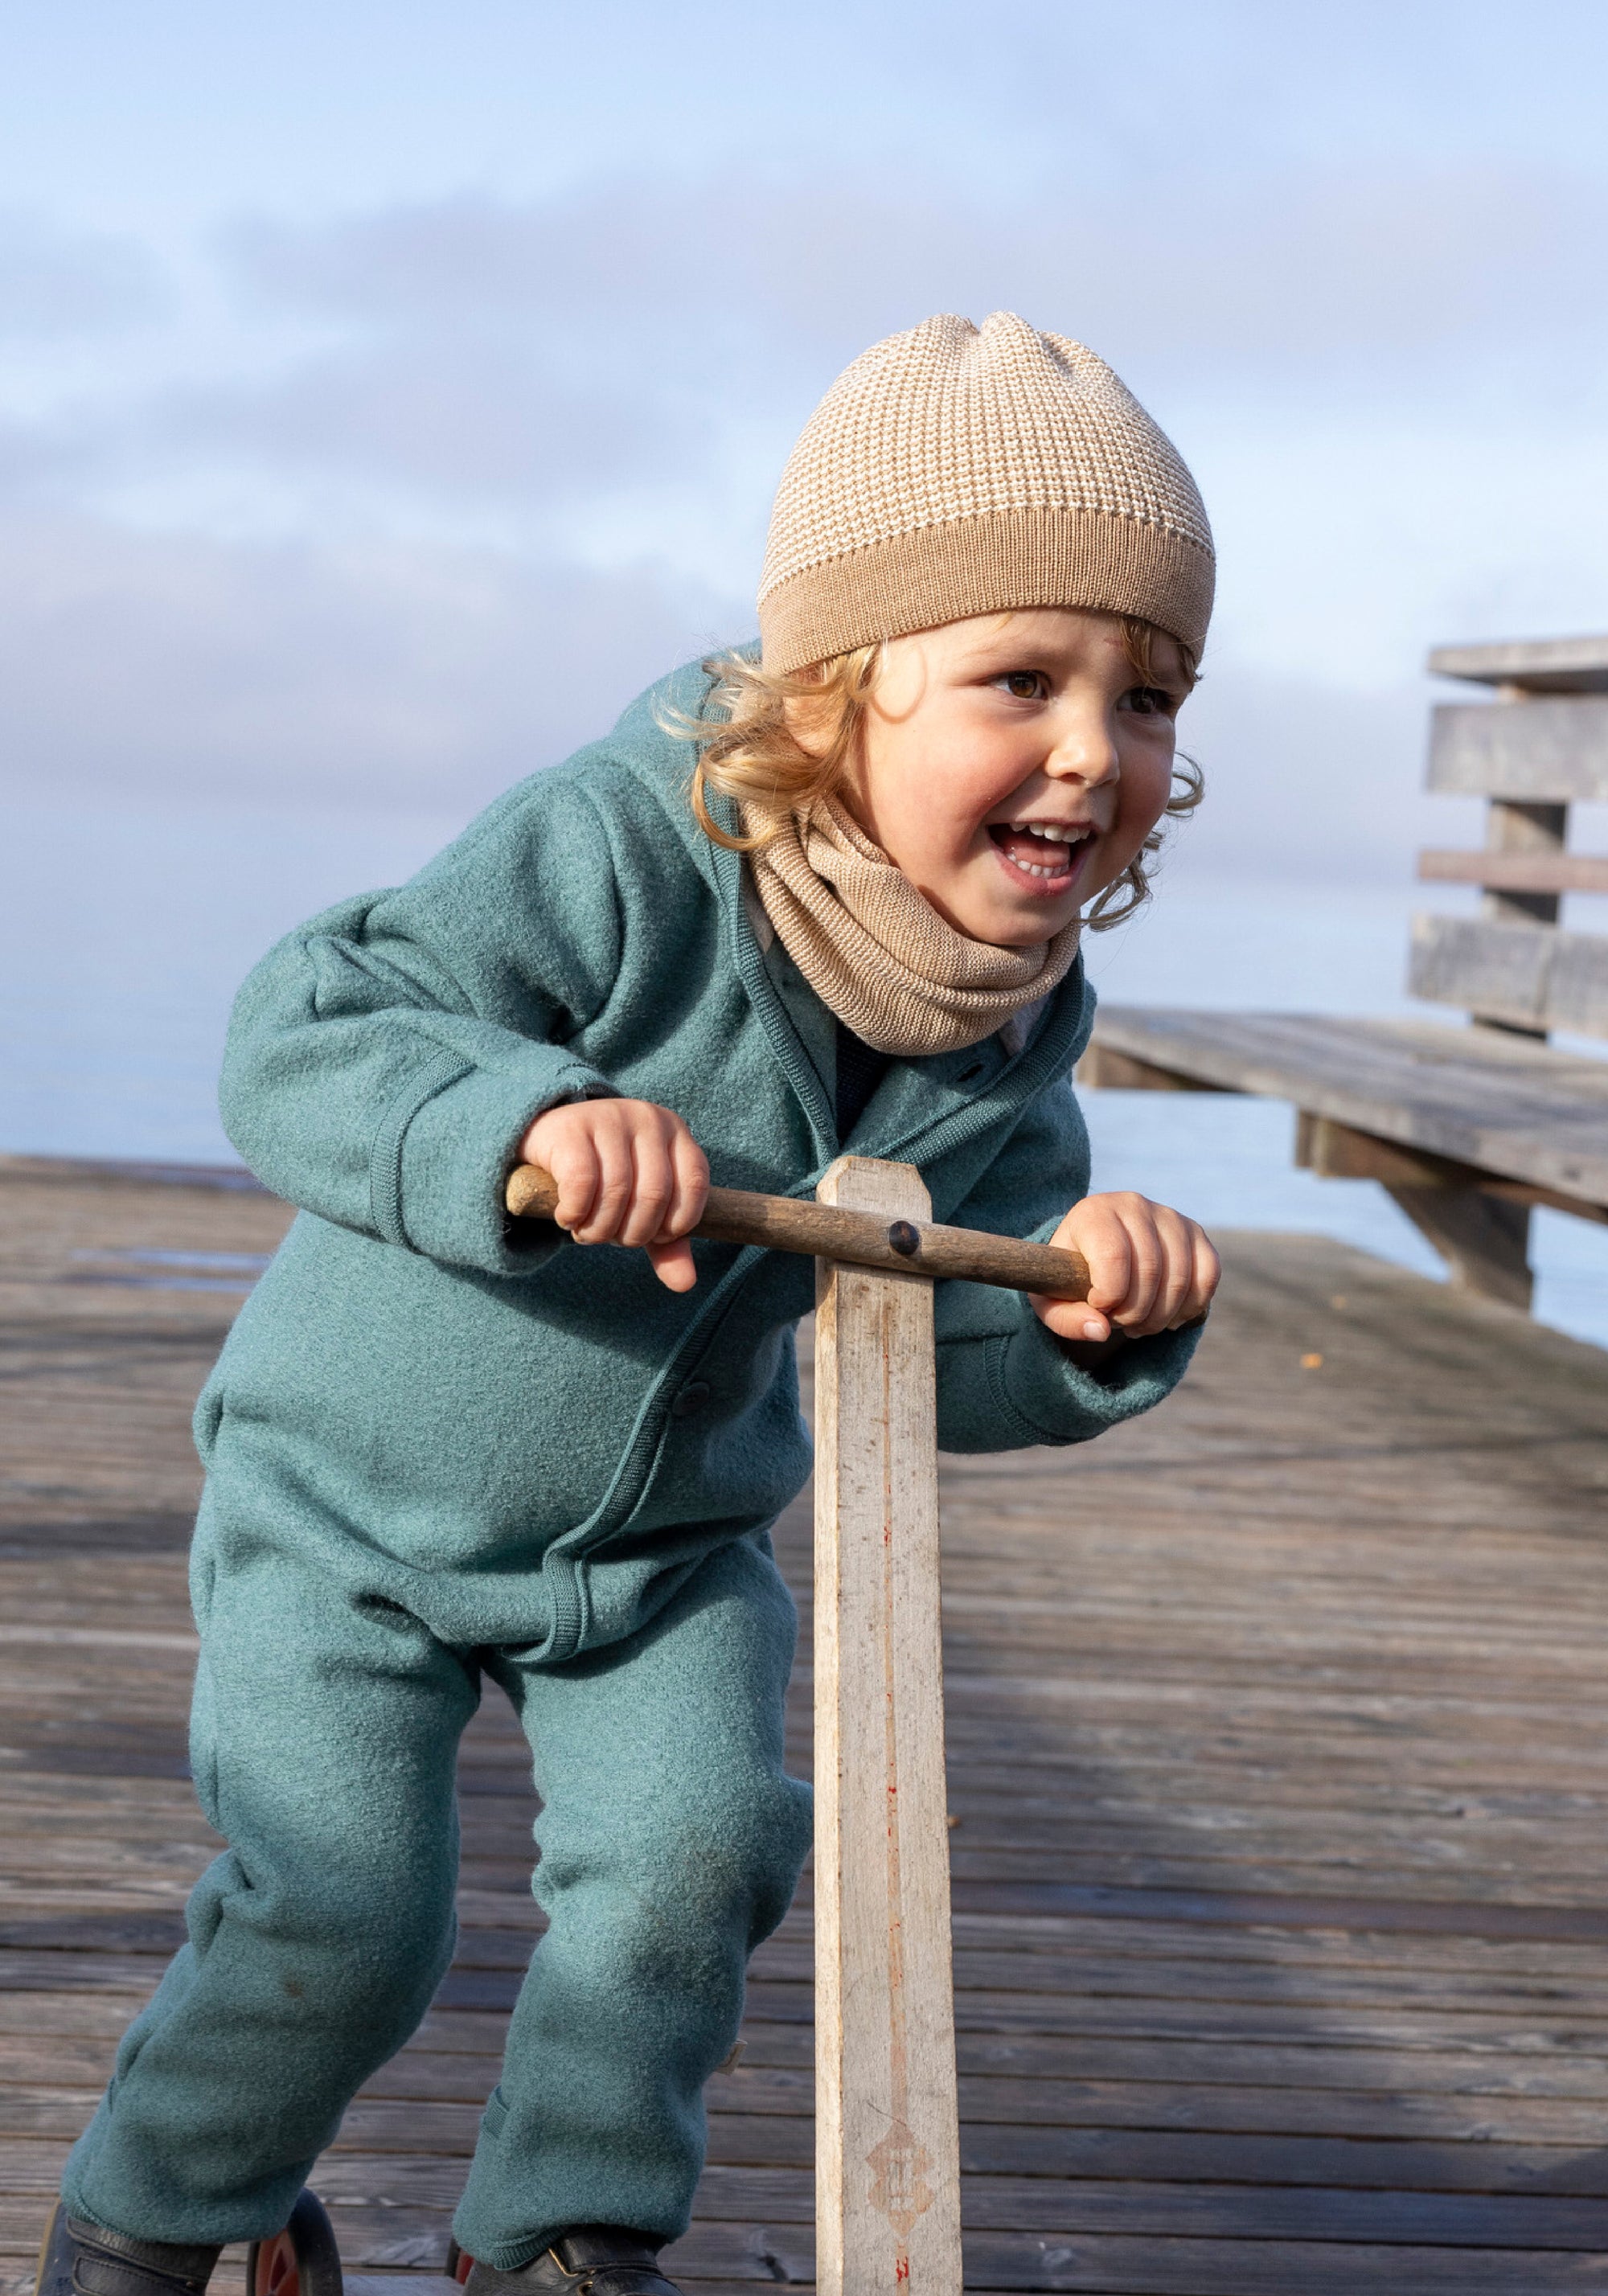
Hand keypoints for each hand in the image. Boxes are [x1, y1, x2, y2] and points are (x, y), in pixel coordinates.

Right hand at [520, 1100, 708, 1292]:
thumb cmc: (605, 1177)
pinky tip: (568, 1218)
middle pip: (654, 1194)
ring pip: (617, 1191)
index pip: (694, 1185)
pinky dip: (575, 1213)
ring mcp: (609, 1117)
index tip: (651, 1236)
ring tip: (588, 1233)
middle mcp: (647, 1119)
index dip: (675, 1224)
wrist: (549, 1141)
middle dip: (632, 1233)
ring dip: (600, 1229)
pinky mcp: (571, 1128)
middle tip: (612, 1238)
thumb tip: (685, 1284)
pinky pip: (581, 1182)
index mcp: (675, 1132)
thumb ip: (666, 1242)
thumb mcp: (641, 1206)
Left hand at [1031, 1191, 1218, 1343]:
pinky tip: (1168, 1316)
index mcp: (1094, 1212)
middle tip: (1120, 1322)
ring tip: (1139, 1323)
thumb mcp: (1052, 1301)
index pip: (1113, 1257)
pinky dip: (1190, 1307)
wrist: (1096, 1254)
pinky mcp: (1195, 1233)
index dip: (1108, 1297)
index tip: (1099, 1306)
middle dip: (1135, 1313)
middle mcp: (1133, 1204)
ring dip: (1160, 1316)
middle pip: (1149, 1272)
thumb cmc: (1070, 1278)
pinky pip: (1208, 1276)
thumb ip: (1066, 1320)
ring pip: (1180, 1279)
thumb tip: (1101, 1330)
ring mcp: (1169, 1216)